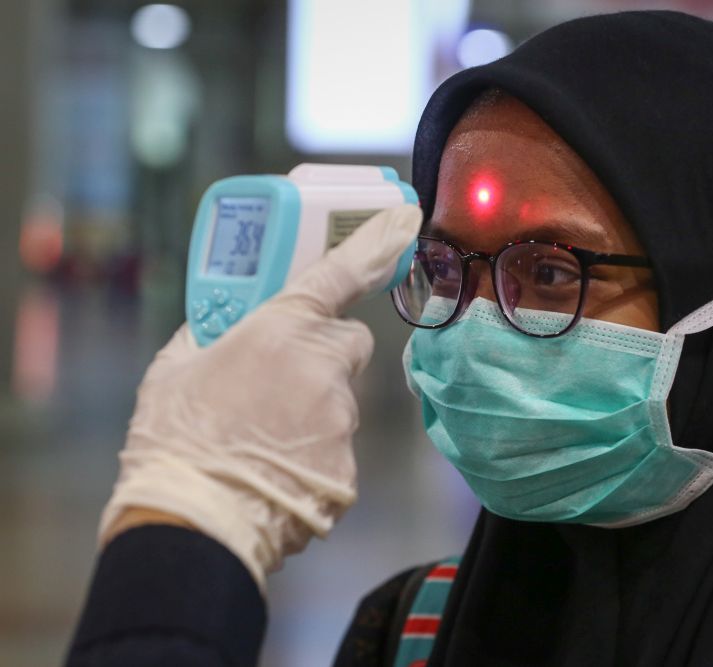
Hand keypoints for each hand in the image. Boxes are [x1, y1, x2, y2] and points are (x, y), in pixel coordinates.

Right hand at [99, 205, 421, 588]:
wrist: (192, 524)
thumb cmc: (175, 442)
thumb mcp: (175, 370)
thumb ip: (209, 336)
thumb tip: (219, 327)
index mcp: (280, 330)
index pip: (340, 274)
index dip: (377, 243)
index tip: (405, 221)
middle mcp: (322, 368)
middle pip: (347, 343)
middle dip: (322, 353)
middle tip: (279, 378)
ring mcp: (340, 419)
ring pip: (340, 398)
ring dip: (313, 408)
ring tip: (263, 438)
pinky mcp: (349, 466)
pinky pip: (337, 446)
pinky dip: (315, 452)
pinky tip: (277, 469)